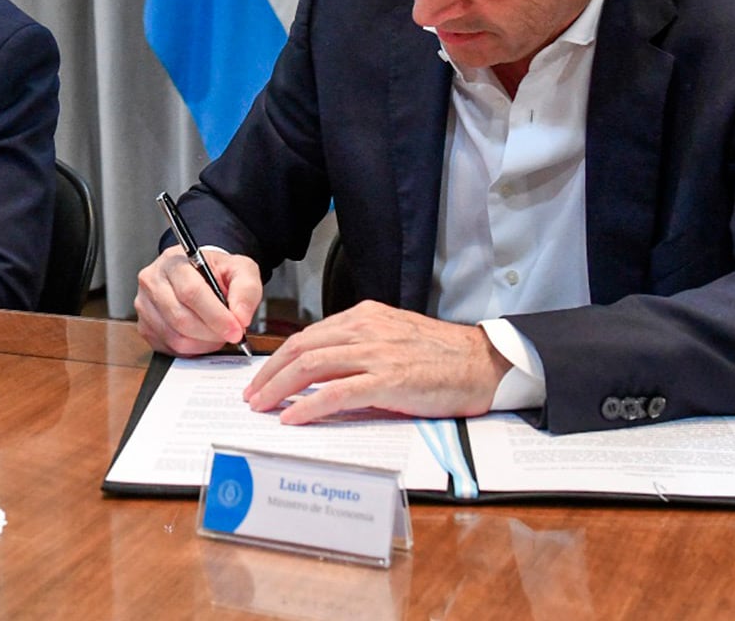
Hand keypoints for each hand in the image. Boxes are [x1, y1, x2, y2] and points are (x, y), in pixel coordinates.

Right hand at [135, 244, 262, 355]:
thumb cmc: (216, 271)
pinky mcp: (145, 327)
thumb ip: (246, 289)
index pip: (191, 292)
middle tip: (231, 333)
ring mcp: (144, 306)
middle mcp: (152, 281)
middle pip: (181, 318)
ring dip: (204, 343)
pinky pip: (169, 348)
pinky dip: (192, 349)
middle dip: (212, 333)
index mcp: (174, 261)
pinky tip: (202, 337)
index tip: (236, 329)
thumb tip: (241, 317)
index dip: (216, 316)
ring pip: (175, 337)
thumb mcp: (240, 269)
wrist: (198, 274)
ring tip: (217, 332)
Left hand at [243, 301, 509, 423]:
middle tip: (252, 396)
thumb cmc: (441, 356)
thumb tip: (323, 370)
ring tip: (263, 407)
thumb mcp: (394, 338)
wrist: (482, 363)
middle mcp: (365, 329)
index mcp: (364, 317)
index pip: (309, 335)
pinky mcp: (388, 380)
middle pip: (301, 348)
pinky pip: (337, 392)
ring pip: (311, 366)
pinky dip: (309, 406)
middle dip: (270, 374)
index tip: (263, 378)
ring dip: (279, 389)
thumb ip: (360, 347)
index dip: (280, 359)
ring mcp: (376, 353)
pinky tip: (293, 418)